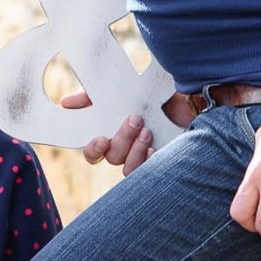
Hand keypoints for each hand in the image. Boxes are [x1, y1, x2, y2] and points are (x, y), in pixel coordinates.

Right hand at [60, 90, 194, 175]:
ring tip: (148, 131)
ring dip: (135, 150)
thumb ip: (93, 95)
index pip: (94, 153)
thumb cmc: (155, 90)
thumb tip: (66, 103)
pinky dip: (149, 161)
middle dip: (121, 139)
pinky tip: (156, 148)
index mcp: (114, 132)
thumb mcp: (123, 87)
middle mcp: (128, 148)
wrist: (194, 90)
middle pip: (112, 158)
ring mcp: (147, 156)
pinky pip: (151, 173)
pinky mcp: (166, 162)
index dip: (92, 151)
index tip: (100, 138)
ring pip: (128, 169)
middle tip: (135, 119)